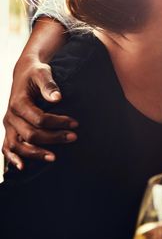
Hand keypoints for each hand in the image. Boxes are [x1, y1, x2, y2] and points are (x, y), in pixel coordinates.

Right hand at [3, 55, 77, 169]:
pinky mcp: (10, 130)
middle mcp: (10, 116)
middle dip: (53, 138)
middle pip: (30, 134)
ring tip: (54, 158)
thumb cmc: (36, 72)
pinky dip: (13, 159)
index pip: (39, 119)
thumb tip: (57, 98)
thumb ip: (49, 85)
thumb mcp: (42, 73)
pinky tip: (23, 168)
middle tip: (73, 137)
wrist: (24, 73)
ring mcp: (8, 125)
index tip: (75, 123)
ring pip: (17, 145)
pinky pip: (7, 148)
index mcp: (18, 103)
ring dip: (35, 153)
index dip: (58, 123)